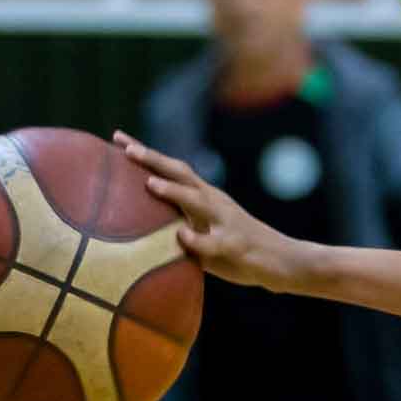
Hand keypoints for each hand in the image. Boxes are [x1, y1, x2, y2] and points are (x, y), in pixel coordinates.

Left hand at [114, 134, 309, 290]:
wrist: (283, 261)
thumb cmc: (237, 250)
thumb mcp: (204, 233)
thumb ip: (178, 227)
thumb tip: (140, 234)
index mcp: (205, 197)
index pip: (171, 169)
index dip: (146, 154)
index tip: (118, 139)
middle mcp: (214, 202)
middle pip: (182, 174)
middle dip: (154, 160)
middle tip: (127, 148)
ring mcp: (226, 222)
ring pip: (198, 202)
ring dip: (174, 192)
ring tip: (150, 184)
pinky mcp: (236, 246)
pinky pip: (214, 243)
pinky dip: (197, 239)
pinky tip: (181, 235)